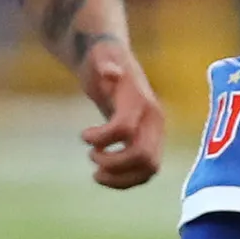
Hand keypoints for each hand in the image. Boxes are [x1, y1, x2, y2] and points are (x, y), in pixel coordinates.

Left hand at [77, 43, 166, 189]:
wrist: (116, 65)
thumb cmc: (103, 61)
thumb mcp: (99, 58)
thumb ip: (104, 63)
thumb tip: (110, 72)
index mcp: (141, 101)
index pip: (124, 129)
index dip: (101, 137)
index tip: (84, 135)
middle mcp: (154, 120)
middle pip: (143, 156)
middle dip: (114, 162)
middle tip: (91, 155)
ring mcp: (155, 135)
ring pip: (148, 169)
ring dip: (121, 178)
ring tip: (96, 174)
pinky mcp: (150, 145)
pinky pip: (145, 172)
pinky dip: (125, 180)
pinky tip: (103, 175)